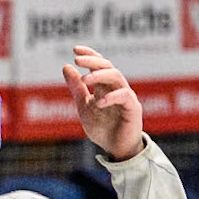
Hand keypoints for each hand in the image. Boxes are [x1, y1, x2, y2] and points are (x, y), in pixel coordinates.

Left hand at [62, 45, 143, 160]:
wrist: (116, 149)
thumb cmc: (102, 128)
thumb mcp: (83, 106)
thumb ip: (76, 88)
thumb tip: (66, 66)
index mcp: (105, 86)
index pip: (100, 64)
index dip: (90, 54)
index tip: (75, 49)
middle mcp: (117, 87)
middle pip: (108, 66)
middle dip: (92, 61)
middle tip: (77, 59)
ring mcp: (126, 96)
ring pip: (116, 76)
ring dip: (100, 75)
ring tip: (86, 80)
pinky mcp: (133, 108)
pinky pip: (124, 96)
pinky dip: (111, 97)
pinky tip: (98, 102)